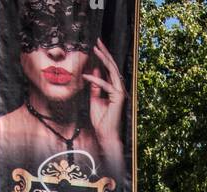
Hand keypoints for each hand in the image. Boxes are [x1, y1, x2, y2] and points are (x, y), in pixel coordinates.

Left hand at [84, 39, 125, 165]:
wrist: (105, 134)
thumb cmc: (100, 120)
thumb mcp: (94, 99)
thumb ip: (95, 85)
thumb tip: (94, 70)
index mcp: (114, 88)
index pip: (109, 69)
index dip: (103, 57)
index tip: (96, 46)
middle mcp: (119, 88)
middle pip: (112, 66)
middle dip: (105, 52)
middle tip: (97, 41)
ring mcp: (120, 93)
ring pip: (112, 71)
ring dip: (104, 59)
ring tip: (96, 49)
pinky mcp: (118, 98)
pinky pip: (106, 85)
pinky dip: (96, 80)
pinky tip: (86, 76)